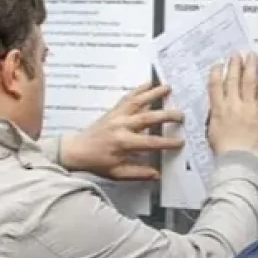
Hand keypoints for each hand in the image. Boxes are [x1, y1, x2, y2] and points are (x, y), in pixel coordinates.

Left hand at [60, 82, 184, 180]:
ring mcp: (117, 115)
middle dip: (166, 115)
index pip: (150, 143)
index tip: (180, 142)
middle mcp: (121, 126)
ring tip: (168, 88)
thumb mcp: (117, 173)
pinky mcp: (114, 110)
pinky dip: (139, 89)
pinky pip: (128, 97)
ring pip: (138, 102)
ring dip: (153, 94)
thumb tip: (157, 174)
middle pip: (148, 118)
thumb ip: (138, 173)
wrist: (76, 150)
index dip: (167, 142)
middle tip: (181, 115)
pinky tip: (149, 83)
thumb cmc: (97, 162)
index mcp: (123, 143)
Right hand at [207, 52, 257, 157]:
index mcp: (218, 109)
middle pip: (233, 79)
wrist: (239, 159)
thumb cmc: (225, 150)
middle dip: (235, 64)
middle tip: (237, 54)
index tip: (219, 65)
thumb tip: (220, 108)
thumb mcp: (213, 131)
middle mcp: (233, 104)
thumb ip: (217, 116)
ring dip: (250, 67)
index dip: (217, 73)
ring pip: (249, 82)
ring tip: (252, 56)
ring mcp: (249, 107)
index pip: (215, 86)